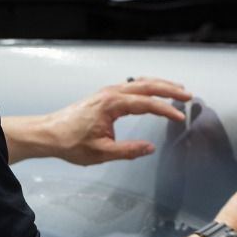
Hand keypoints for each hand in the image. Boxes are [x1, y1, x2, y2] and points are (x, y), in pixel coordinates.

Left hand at [38, 77, 191, 164]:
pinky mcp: (104, 96)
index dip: (166, 109)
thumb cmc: (71, 143)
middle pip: (146, 85)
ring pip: (139, 83)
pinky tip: (153, 91)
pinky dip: (147, 86)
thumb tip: (150, 148)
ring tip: (177, 90)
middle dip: (169, 89)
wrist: (49, 133)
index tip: (180, 117)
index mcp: (112, 104)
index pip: (146, 103)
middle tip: (188, 95)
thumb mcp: (101, 153)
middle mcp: (111, 93)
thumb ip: (128, 151)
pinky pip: (131, 86)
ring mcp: (107, 92)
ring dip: (159, 85)